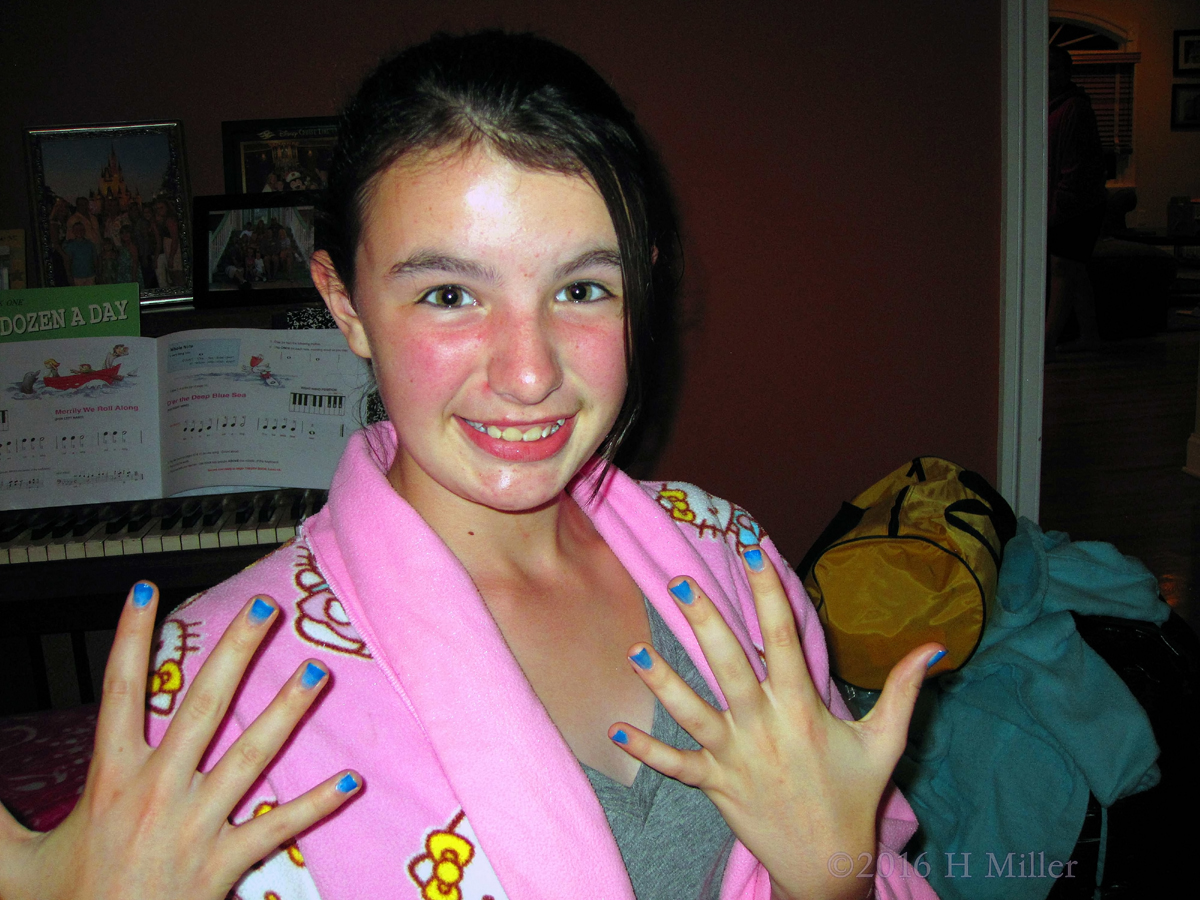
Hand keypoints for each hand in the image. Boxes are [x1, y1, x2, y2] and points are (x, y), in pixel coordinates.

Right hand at [0, 582, 360, 899]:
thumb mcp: (13, 863)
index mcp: (111, 780)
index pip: (119, 691)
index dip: (130, 637)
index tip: (145, 591)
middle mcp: (159, 791)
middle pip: (201, 706)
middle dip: (235, 653)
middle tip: (265, 608)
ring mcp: (197, 824)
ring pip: (250, 754)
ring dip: (287, 710)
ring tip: (318, 670)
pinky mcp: (226, 861)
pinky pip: (278, 826)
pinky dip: (316, 804)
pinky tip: (351, 781)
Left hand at [611, 543, 939, 899]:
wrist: (827, 864)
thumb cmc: (854, 794)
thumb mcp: (885, 741)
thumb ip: (903, 690)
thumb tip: (934, 647)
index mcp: (802, 708)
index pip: (784, 640)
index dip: (768, 594)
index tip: (753, 552)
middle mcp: (764, 726)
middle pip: (728, 666)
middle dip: (704, 622)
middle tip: (677, 582)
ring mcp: (735, 756)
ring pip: (693, 712)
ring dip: (663, 684)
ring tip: (636, 653)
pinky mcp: (714, 784)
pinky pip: (676, 765)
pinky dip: (647, 750)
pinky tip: (616, 731)